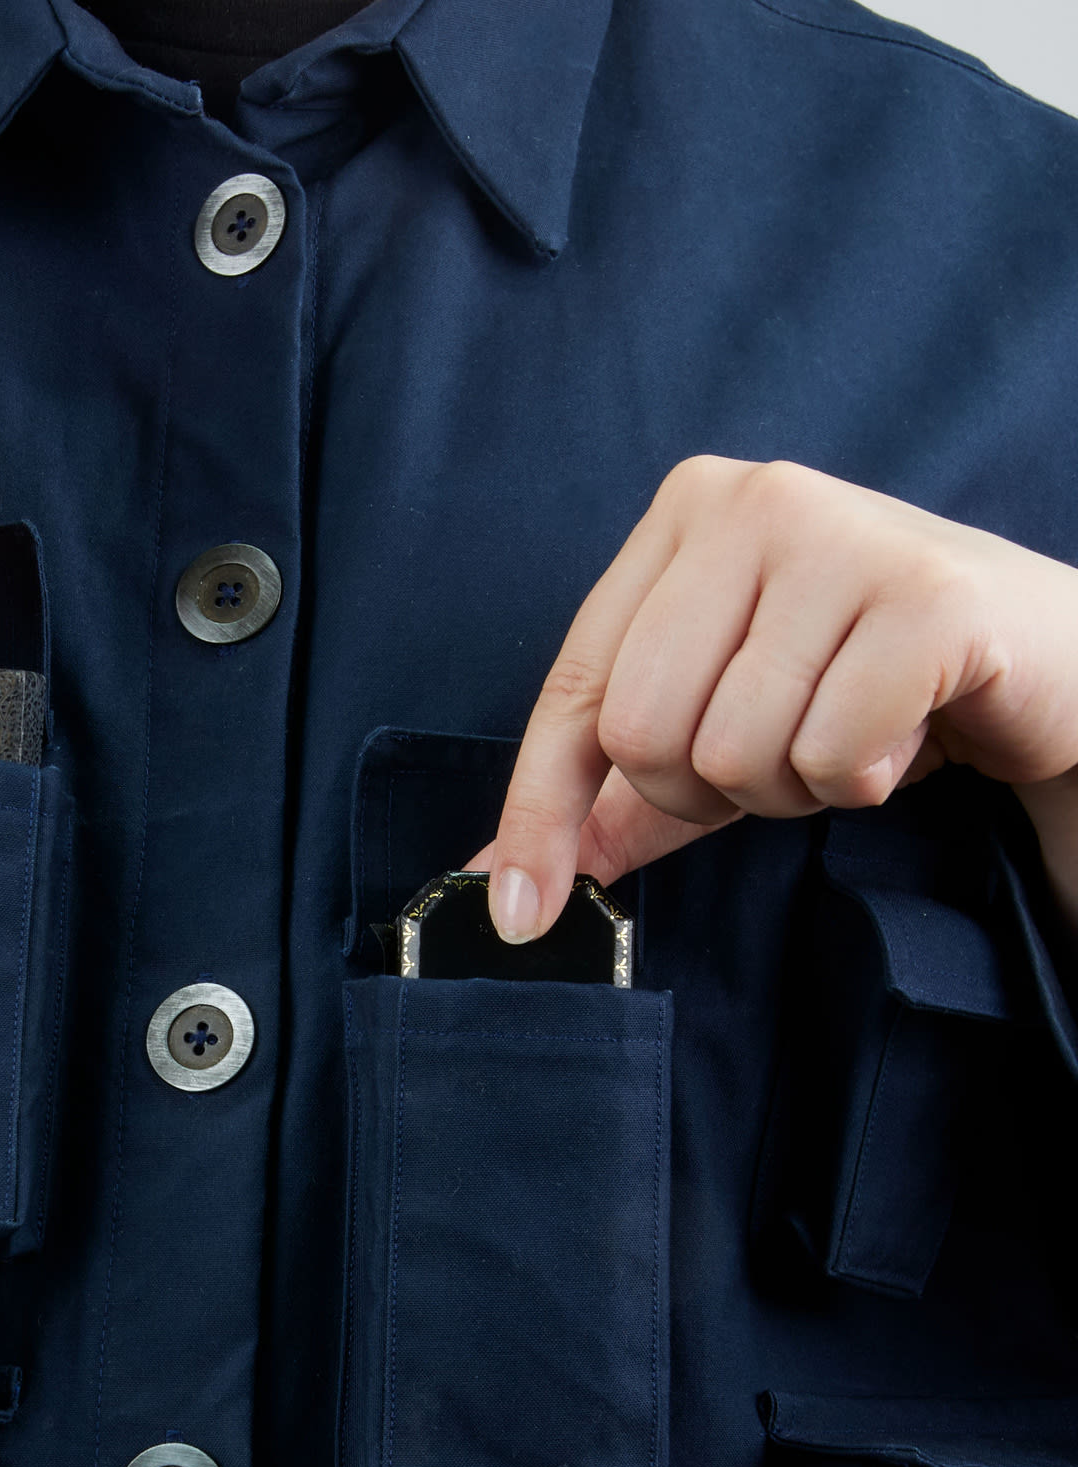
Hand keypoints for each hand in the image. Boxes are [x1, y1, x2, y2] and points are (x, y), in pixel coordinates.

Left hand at [481, 457, 1077, 937]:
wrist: (1045, 666)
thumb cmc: (868, 688)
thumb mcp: (722, 736)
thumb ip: (610, 802)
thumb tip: (495, 880)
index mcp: (686, 512)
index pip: (575, 690)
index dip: (541, 814)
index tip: (520, 914)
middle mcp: (755, 499)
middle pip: (644, 734)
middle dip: (707, 790)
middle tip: (784, 755)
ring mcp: (843, 534)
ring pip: (735, 751)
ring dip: (796, 785)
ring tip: (853, 733)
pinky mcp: (927, 595)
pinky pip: (829, 754)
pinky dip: (864, 778)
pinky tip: (905, 732)